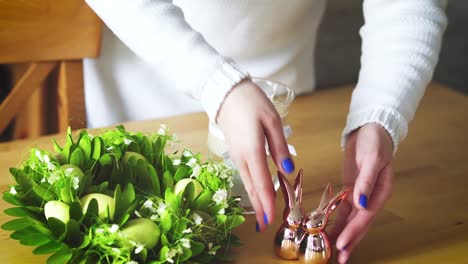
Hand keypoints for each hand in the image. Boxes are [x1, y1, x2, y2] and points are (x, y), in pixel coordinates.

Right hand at [216, 79, 293, 231]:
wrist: (226, 93)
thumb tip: (287, 169)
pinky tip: (255, 190)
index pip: (262, 182)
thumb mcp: (271, 120)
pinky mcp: (234, 151)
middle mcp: (242, 157)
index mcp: (252, 150)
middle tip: (265, 224)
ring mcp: (236, 155)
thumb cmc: (251, 102)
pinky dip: (251, 185)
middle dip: (259, 206)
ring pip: (247, 181)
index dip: (267, 202)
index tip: (271, 219)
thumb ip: (279, 146)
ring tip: (261, 213)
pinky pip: (244, 173)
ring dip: (254, 198)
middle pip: (252, 186)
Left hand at [330, 123, 393, 262]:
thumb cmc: (375, 141)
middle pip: (359, 223)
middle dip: (350, 241)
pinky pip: (344, 210)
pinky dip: (337, 221)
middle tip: (340, 259)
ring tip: (334, 252)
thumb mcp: (373, 158)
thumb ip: (367, 181)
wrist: (371, 129)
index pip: (365, 216)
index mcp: (380, 191)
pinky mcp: (351, 190)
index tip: (342, 244)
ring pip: (351, 220)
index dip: (354, 231)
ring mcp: (361, 195)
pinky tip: (329, 231)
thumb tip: (361, 203)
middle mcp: (371, 197)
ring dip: (343, 235)